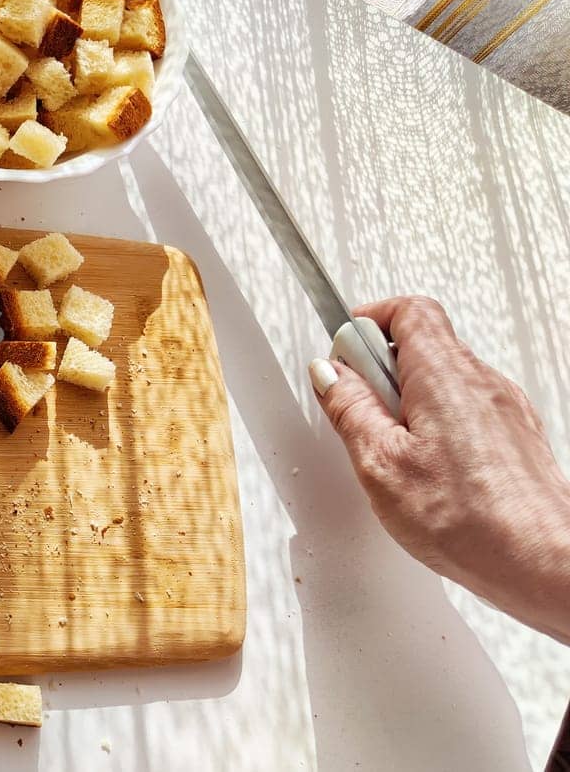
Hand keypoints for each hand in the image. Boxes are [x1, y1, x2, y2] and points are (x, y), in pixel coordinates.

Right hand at [310, 296, 569, 642]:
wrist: (540, 560)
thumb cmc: (471, 520)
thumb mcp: (380, 463)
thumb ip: (350, 410)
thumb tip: (331, 376)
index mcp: (444, 374)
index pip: (407, 310)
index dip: (367, 322)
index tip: (344, 353)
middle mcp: (481, 380)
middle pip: (423, 342)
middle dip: (380, 369)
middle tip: (359, 409)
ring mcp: (504, 406)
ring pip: (442, 378)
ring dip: (407, 400)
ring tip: (392, 448)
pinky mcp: (513, 434)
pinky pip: (465, 408)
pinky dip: (435, 422)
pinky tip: (424, 466)